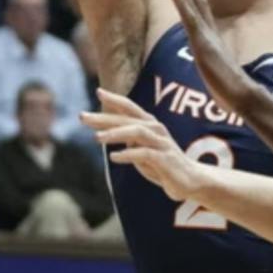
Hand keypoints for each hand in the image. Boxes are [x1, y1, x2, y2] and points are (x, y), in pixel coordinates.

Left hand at [81, 91, 207, 202]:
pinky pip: (145, 153)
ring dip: (115, 133)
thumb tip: (109, 133)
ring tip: (96, 138)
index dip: (115, 99)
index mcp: (150, 125)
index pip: (130, 108)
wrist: (190, 181)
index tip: (98, 91)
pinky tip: (114, 157)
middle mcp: (156, 129)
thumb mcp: (142, 151)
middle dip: (104, 117)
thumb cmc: (163, 165)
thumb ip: (129, 140)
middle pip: (128, 119)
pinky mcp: (165, 159)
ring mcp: (162, 143)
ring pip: (137, 132)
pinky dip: (128, 154)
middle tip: (82, 117)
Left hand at [164, 0, 258, 113]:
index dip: (196, 1)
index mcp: (214, 43)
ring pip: (195, 6)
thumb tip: (223, 79)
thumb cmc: (234, 93)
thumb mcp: (223, 79)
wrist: (241, 96)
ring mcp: (206, 37)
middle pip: (200, 5)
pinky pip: (189, 18)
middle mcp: (211, 35)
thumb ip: (221, 73)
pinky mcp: (202, 42)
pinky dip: (181, 1)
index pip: (204, 17)